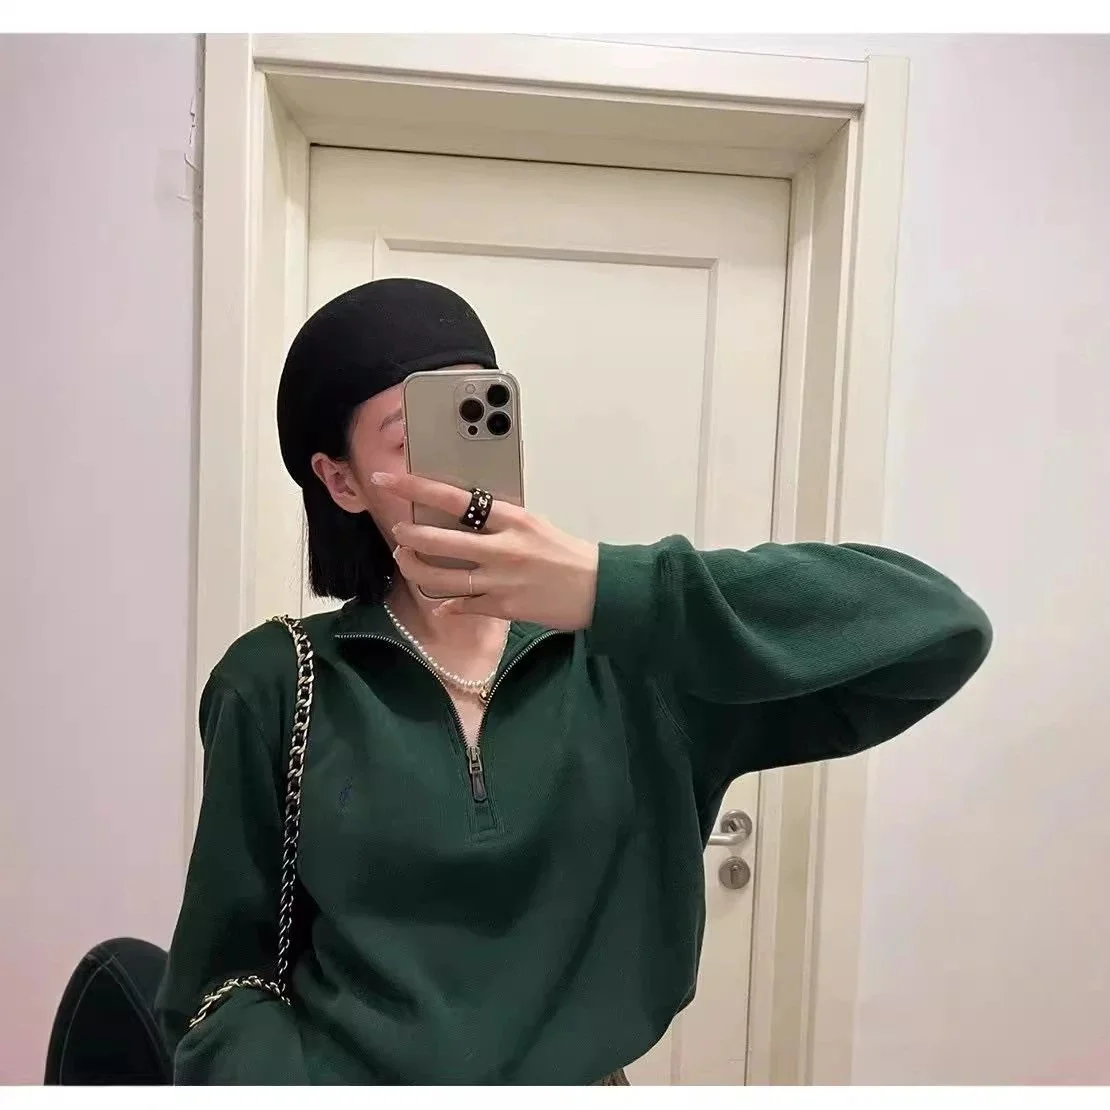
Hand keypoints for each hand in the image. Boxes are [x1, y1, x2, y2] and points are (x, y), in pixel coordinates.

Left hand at [372, 471, 598, 630]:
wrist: (598, 587)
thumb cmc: (567, 553)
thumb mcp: (534, 524)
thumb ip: (500, 520)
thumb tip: (466, 515)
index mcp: (511, 519)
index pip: (454, 497)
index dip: (416, 487)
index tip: (389, 479)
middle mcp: (501, 547)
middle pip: (439, 540)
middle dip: (410, 535)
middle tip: (398, 531)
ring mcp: (500, 579)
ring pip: (442, 577)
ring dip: (417, 568)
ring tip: (407, 559)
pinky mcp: (503, 607)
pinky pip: (464, 605)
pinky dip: (450, 603)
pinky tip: (444, 601)